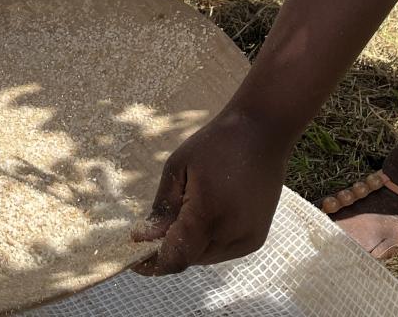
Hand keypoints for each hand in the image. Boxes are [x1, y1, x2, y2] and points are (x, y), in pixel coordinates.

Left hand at [130, 108, 291, 275]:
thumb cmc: (216, 144)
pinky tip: (210, 214)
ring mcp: (247, 239)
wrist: (263, 132)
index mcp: (209, 215)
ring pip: (205, 257)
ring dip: (190, 244)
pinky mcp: (256, 239)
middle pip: (189, 259)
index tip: (135, 260)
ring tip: (190, 210)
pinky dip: (209, 241)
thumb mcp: (179, 167)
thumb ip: (163, 208)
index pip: (175, 258)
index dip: (152, 264)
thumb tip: (142, 239)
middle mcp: (231, 234)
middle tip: (158, 225)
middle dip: (170, 248)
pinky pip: (223, 250)